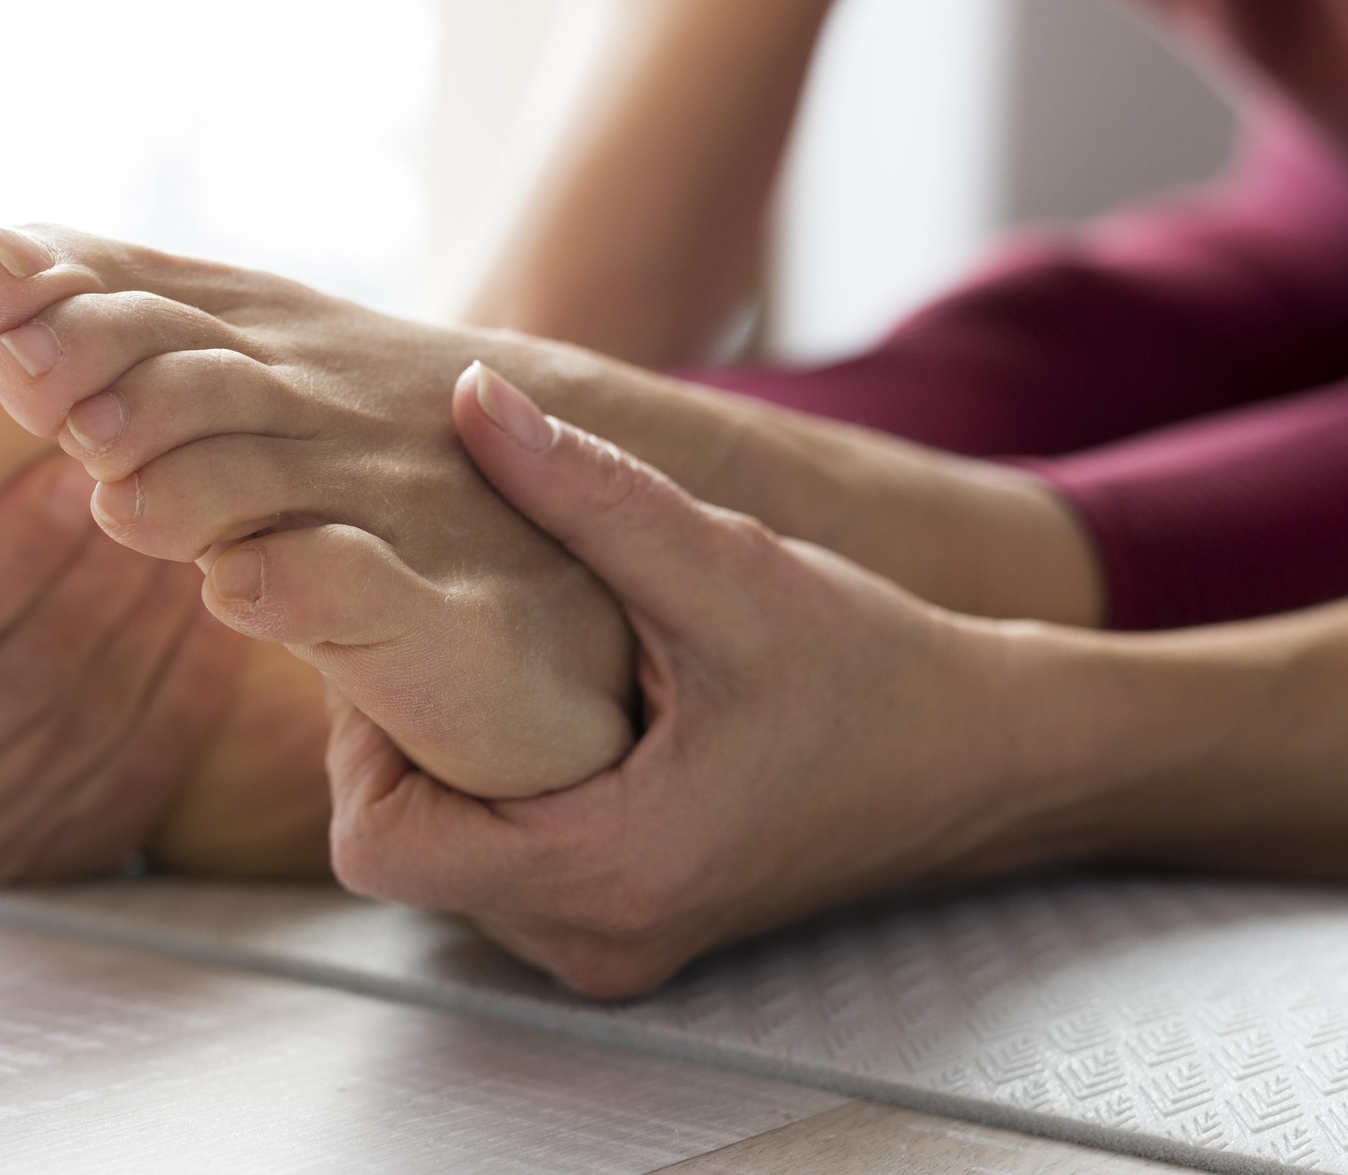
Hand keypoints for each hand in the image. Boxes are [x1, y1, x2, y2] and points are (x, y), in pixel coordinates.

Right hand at [0, 454, 332, 881]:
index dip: (11, 551)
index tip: (77, 468)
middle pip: (17, 680)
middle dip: (105, 576)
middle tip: (175, 487)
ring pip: (91, 720)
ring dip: (160, 620)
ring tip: (211, 531)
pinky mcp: (51, 864)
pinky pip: (139, 766)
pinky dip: (188, 682)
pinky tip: (222, 612)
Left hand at [326, 367, 1054, 995]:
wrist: (987, 757)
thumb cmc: (872, 670)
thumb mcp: (726, 566)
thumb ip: (588, 488)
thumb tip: (469, 398)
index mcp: (609, 869)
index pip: (382, 846)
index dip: (361, 738)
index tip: (405, 648)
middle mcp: (598, 939)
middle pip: (405, 856)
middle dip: (401, 745)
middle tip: (446, 641)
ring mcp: (617, 949)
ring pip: (453, 871)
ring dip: (452, 774)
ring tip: (504, 674)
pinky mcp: (636, 933)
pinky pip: (511, 881)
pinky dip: (503, 802)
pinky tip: (556, 719)